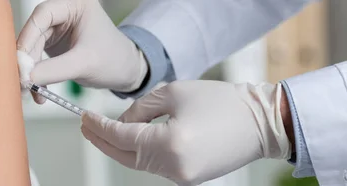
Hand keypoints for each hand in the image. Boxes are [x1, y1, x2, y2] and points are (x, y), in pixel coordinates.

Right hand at [17, 0, 147, 103]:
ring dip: (30, 71)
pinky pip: (36, 59)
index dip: (28, 37)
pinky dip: (36, 75)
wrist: (124, 71)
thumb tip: (25, 77)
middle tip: (22, 81)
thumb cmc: (114, 59)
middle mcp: (63, 13)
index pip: (42, 15)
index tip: (22, 61)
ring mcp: (56, 29)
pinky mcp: (53, 45)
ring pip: (32, 48)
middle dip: (28, 60)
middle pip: (34, 32)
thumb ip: (55, 70)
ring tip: (32, 91)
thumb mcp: (85, 63)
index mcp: (74, 4)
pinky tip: (38, 91)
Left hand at [80, 80, 291, 184]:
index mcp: (169, 143)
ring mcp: (182, 177)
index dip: (99, 126)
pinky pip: (157, 166)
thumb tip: (121, 121)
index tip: (85, 117)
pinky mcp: (190, 179)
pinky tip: (133, 140)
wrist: (261, 122)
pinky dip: (142, 153)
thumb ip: (140, 109)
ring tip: (105, 131)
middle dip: (102, 141)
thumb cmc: (221, 102)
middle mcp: (173, 166)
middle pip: (125, 157)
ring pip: (140, 163)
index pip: (121, 136)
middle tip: (87, 127)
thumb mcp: (174, 93)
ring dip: (122, 147)